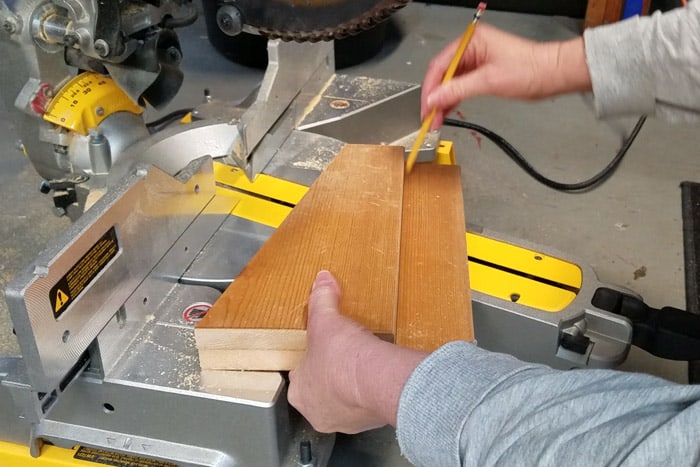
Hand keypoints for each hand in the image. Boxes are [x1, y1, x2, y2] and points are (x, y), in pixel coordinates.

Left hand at [288, 270, 427, 433]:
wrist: (378, 379)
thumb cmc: (343, 357)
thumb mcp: (325, 319)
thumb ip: (321, 299)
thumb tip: (322, 279)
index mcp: (299, 393)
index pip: (300, 375)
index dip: (312, 359)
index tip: (324, 348)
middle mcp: (318, 413)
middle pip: (322, 391)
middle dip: (332, 375)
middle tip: (344, 357)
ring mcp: (345, 422)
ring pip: (345, 402)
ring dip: (352, 387)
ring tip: (361, 365)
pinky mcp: (370, 422)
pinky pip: (367, 406)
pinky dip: (371, 393)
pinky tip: (376, 377)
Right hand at [422, 24, 590, 127]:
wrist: (553, 74)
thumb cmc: (530, 70)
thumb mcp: (489, 81)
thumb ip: (457, 90)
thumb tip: (434, 99)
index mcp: (471, 41)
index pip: (440, 65)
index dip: (430, 88)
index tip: (426, 107)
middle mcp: (471, 48)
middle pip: (442, 74)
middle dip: (435, 97)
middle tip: (429, 117)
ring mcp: (476, 60)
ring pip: (450, 82)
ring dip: (443, 101)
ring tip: (437, 120)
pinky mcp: (482, 72)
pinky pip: (461, 86)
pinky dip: (453, 99)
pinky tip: (447, 112)